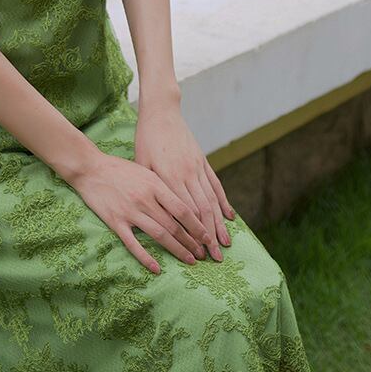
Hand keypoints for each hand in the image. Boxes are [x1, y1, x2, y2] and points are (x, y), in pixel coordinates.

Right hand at [68, 149, 214, 273]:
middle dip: (192, 242)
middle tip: (203, 254)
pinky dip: (146, 258)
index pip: (183, 210)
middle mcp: (145, 199)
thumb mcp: (146, 171)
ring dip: (177, 250)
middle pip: (174, 225)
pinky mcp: (115, 221)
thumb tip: (185, 206)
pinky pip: (133, 244)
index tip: (207, 237)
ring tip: (189, 260)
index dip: (198, 226)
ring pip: (159, 235)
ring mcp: (130, 211)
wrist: (90, 168)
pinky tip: (157, 268)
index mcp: (155, 184)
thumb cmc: (120, 169)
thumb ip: (162, 187)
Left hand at [134, 103, 235, 261]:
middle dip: (210, 236)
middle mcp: (187, 174)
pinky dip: (224, 202)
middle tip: (216, 258)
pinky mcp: (203, 161)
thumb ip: (149, 187)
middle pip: (202, 211)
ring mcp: (198, 168)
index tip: (199, 253)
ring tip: (226, 244)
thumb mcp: (141, 162)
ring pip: (212, 200)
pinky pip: (216, 185)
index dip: (193, 234)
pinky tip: (230, 217)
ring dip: (219, 224)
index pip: (184, 213)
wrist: (162, 113)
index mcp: (169, 177)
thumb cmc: (146, 139)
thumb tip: (153, 214)